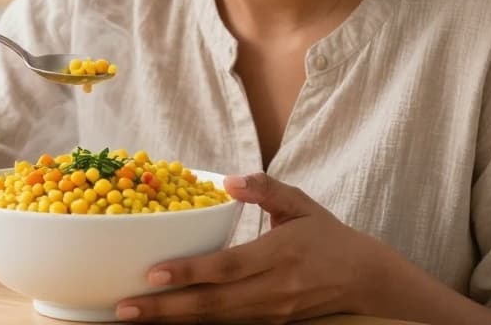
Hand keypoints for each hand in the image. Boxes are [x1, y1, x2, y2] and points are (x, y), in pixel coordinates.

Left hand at [115, 173, 384, 323]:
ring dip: (174, 320)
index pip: (228, 267)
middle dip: (166, 309)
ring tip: (135, 317)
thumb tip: (228, 180)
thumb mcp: (301, 204)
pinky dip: (196, 324)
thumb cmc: (328, 237)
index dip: (189, 272)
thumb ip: (265, 189)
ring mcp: (272, 312)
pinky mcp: (271, 324)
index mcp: (279, 255)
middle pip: (214, 304)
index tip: (153, 273)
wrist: (365, 279)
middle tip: (125, 308)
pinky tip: (169, 320)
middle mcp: (274, 290)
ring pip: (217, 321)